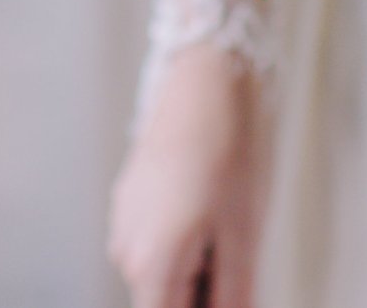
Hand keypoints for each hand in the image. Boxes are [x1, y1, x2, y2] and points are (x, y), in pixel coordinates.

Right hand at [107, 44, 263, 307]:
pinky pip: (157, 240)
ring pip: (164, 270)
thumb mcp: (243, 235)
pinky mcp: (130, 200)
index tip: (225, 291)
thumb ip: (233, 295)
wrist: (206, 81)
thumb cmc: (229, 155)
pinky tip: (212, 204)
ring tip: (229, 223)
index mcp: (150, 267)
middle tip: (237, 255)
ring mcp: (123, 223)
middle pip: (165, 300)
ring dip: (198, 265)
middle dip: (203, 292)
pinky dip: (186, 239)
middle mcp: (125, 252)